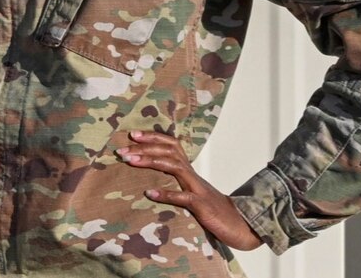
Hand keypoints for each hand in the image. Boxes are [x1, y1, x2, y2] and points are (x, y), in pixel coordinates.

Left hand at [118, 130, 261, 251]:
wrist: (239, 225)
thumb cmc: (210, 209)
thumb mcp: (190, 190)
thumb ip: (174, 181)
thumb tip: (148, 176)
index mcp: (189, 170)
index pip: (172, 144)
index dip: (153, 137)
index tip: (133, 135)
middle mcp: (192, 175)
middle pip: (169, 151)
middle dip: (144, 147)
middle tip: (122, 150)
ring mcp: (198, 189)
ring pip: (174, 166)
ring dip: (150, 161)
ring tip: (130, 161)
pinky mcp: (202, 205)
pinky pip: (183, 197)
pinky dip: (166, 194)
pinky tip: (149, 193)